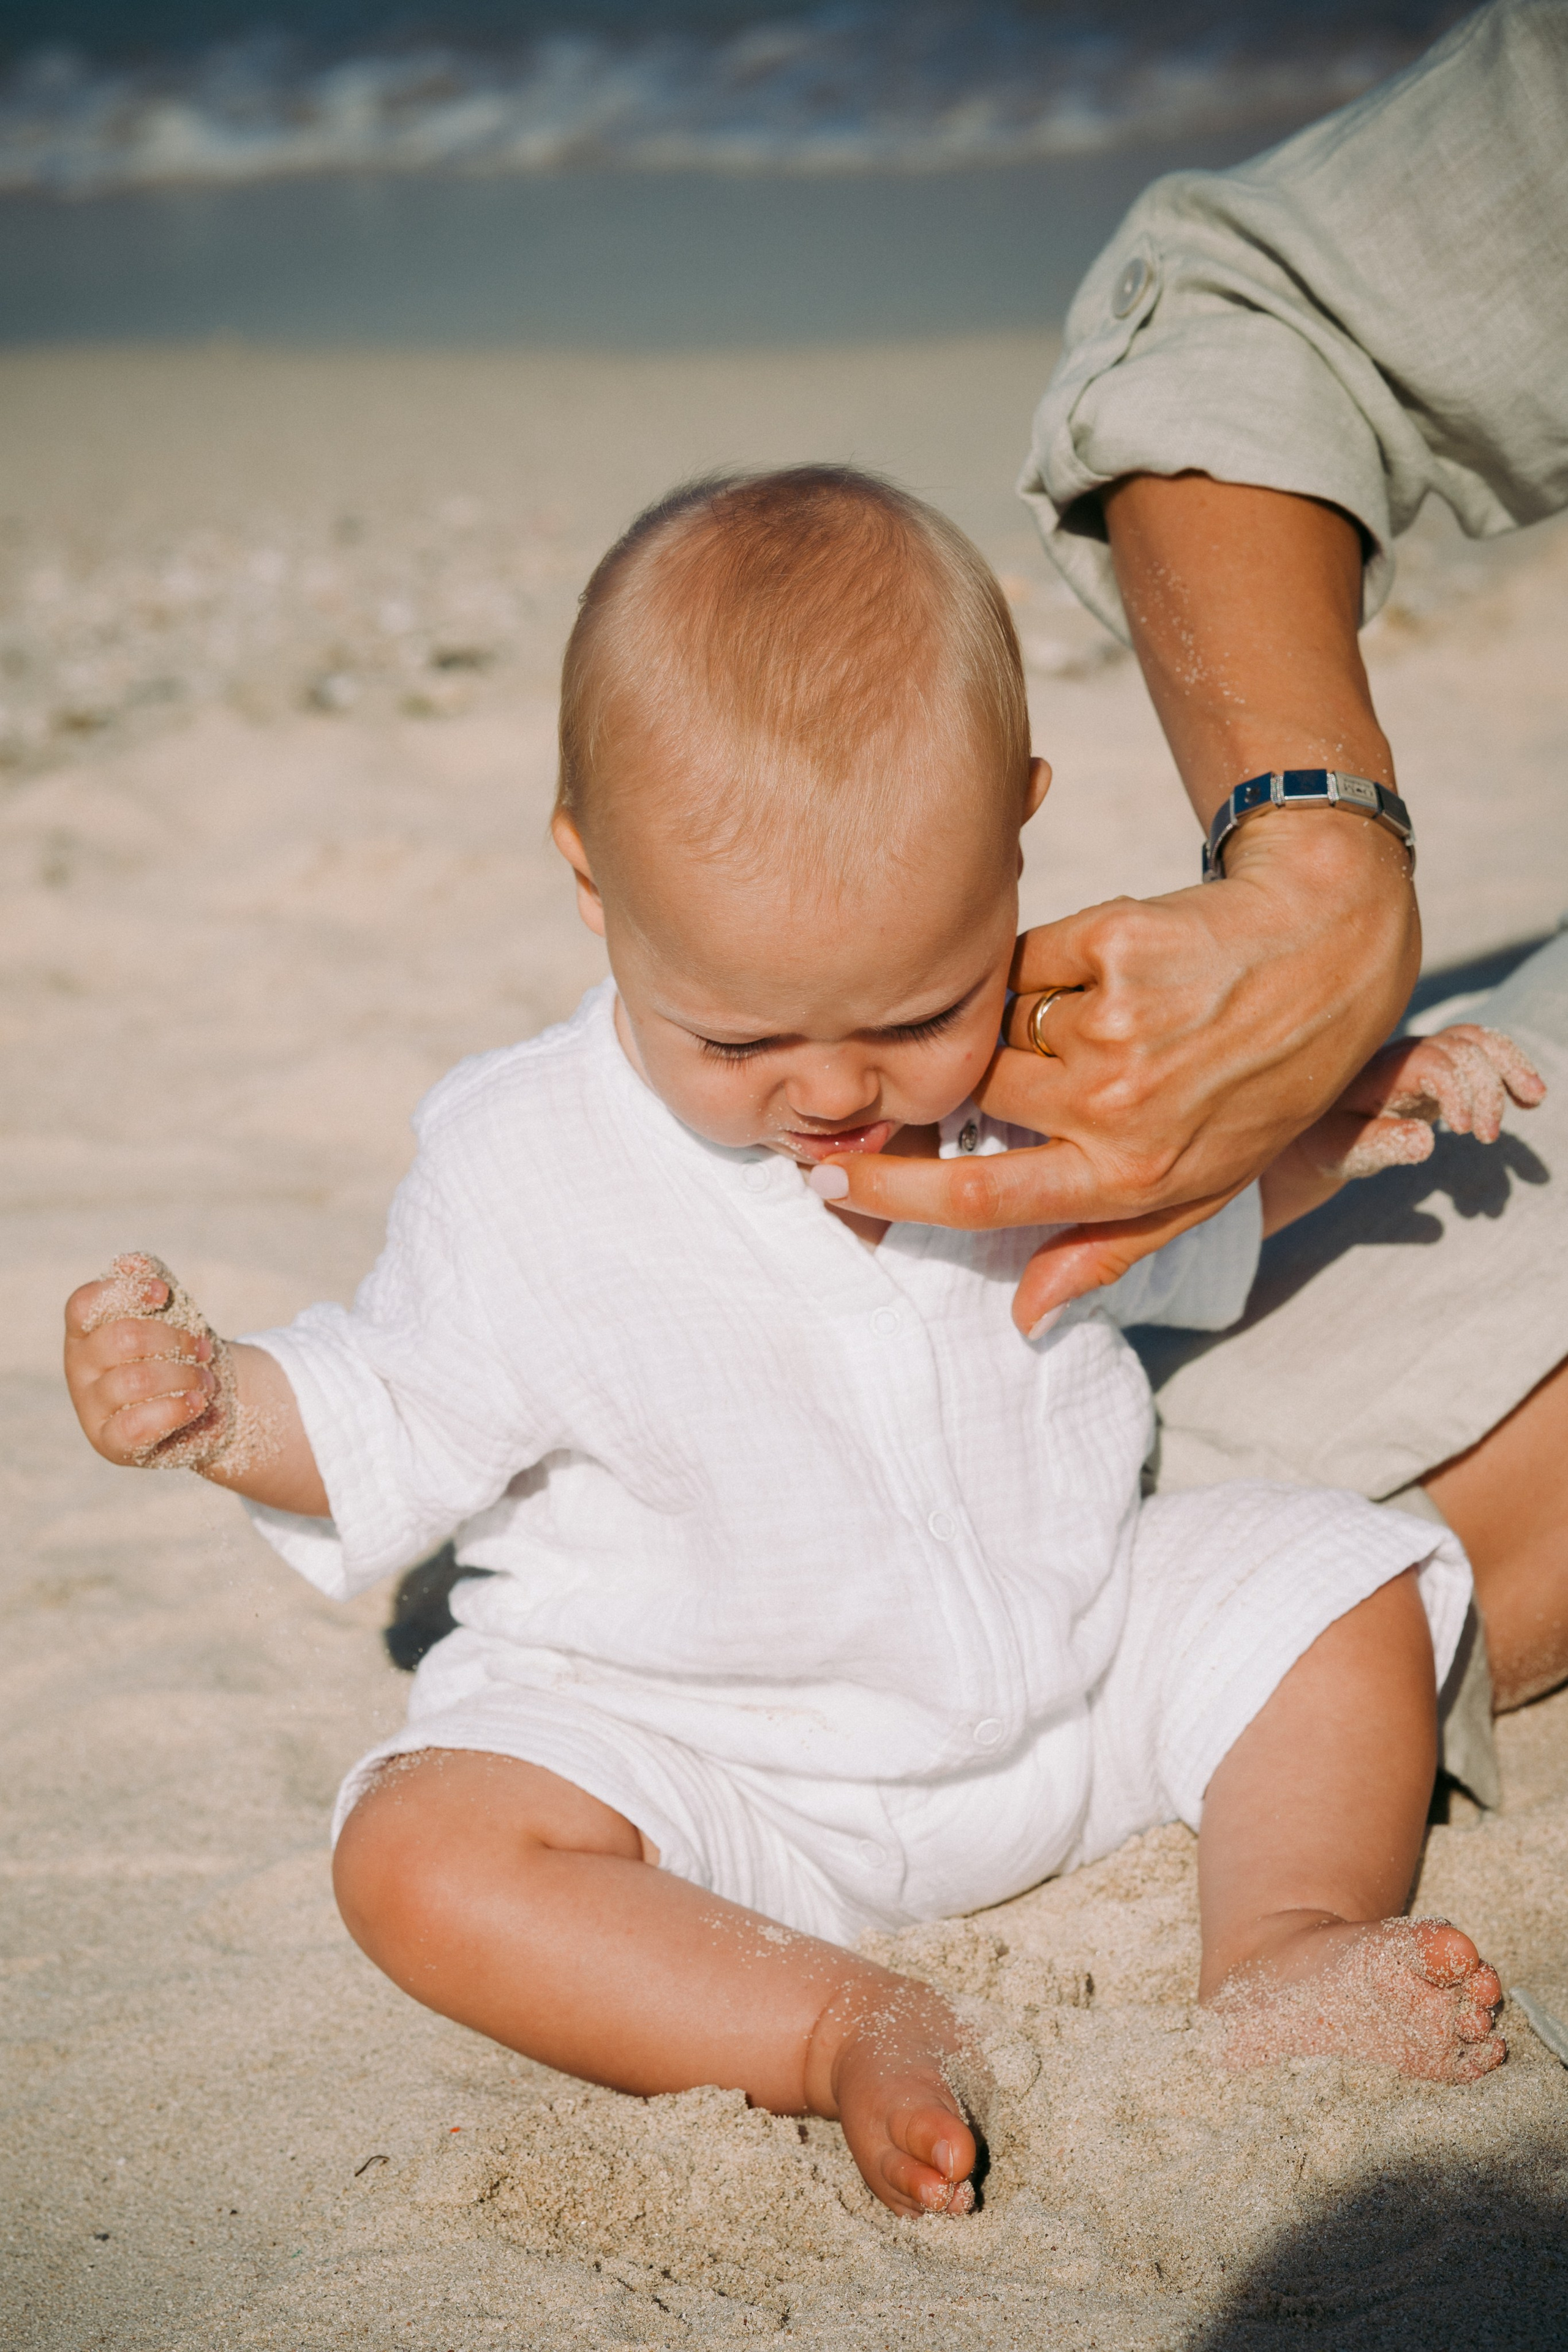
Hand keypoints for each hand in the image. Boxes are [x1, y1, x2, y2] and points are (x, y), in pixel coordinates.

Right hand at [65, 1257, 219, 1465]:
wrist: (195, 1403)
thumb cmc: (173, 1352)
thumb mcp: (167, 1315)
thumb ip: (149, 1283)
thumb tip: (132, 1262)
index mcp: (85, 1331)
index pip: (84, 1305)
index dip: (124, 1293)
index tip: (163, 1294)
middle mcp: (80, 1367)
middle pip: (122, 1339)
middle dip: (174, 1340)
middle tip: (203, 1348)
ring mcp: (91, 1406)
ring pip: (135, 1380)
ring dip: (184, 1375)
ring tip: (205, 1380)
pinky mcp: (110, 1442)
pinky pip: (135, 1426)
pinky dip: (175, 1409)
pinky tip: (197, 1402)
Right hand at [810, 810, 1418, 1332]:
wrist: (1327, 951)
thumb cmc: (1261, 1083)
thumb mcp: (1199, 1187)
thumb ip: (1101, 1248)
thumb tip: (1024, 1319)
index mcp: (1127, 1177)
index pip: (975, 1199)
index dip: (887, 1197)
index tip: (824, 1183)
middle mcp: (1113, 1107)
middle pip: (971, 1094)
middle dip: (982, 1078)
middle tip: (1033, 1061)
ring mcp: (1110, 1024)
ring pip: (995, 1025)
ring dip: (1020, 1021)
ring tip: (1100, 1014)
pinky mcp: (1109, 944)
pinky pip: (1024, 962)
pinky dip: (1052, 964)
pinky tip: (1115, 966)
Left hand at [1284, 1023, 1545, 1186]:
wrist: (1320, 1126)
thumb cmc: (1328, 1139)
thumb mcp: (1343, 1150)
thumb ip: (1381, 1145)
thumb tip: (1427, 1143)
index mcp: (1381, 1069)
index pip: (1432, 1062)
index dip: (1457, 1091)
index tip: (1462, 1133)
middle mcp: (1407, 1053)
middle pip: (1461, 1047)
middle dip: (1485, 1089)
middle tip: (1487, 1139)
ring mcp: (1427, 1056)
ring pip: (1478, 1041)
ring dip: (1510, 1066)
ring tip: (1534, 1099)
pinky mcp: (1442, 1068)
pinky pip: (1482, 1053)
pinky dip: (1509, 1068)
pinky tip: (1528, 1099)